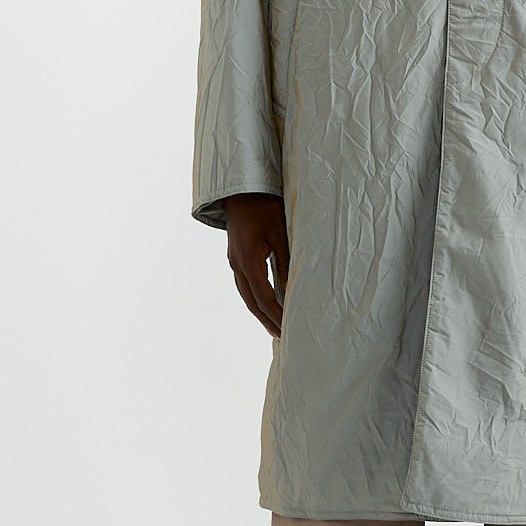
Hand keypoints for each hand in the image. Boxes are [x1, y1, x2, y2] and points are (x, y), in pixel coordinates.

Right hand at [225, 192, 289, 335]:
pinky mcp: (236, 255)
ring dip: (260, 311)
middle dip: (267, 320)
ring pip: (246, 294)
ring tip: (274, 325)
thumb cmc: (264, 206)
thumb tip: (291, 289)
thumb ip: (286, 261)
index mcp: (248, 260)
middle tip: (282, 337)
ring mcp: (234, 260)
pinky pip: (244, 284)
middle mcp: (237, 264)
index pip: (264, 298)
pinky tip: (264, 301)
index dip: (276, 315)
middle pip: (251, 301)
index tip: (288, 329)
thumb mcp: (280, 232)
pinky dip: (255, 297)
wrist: (241, 188)